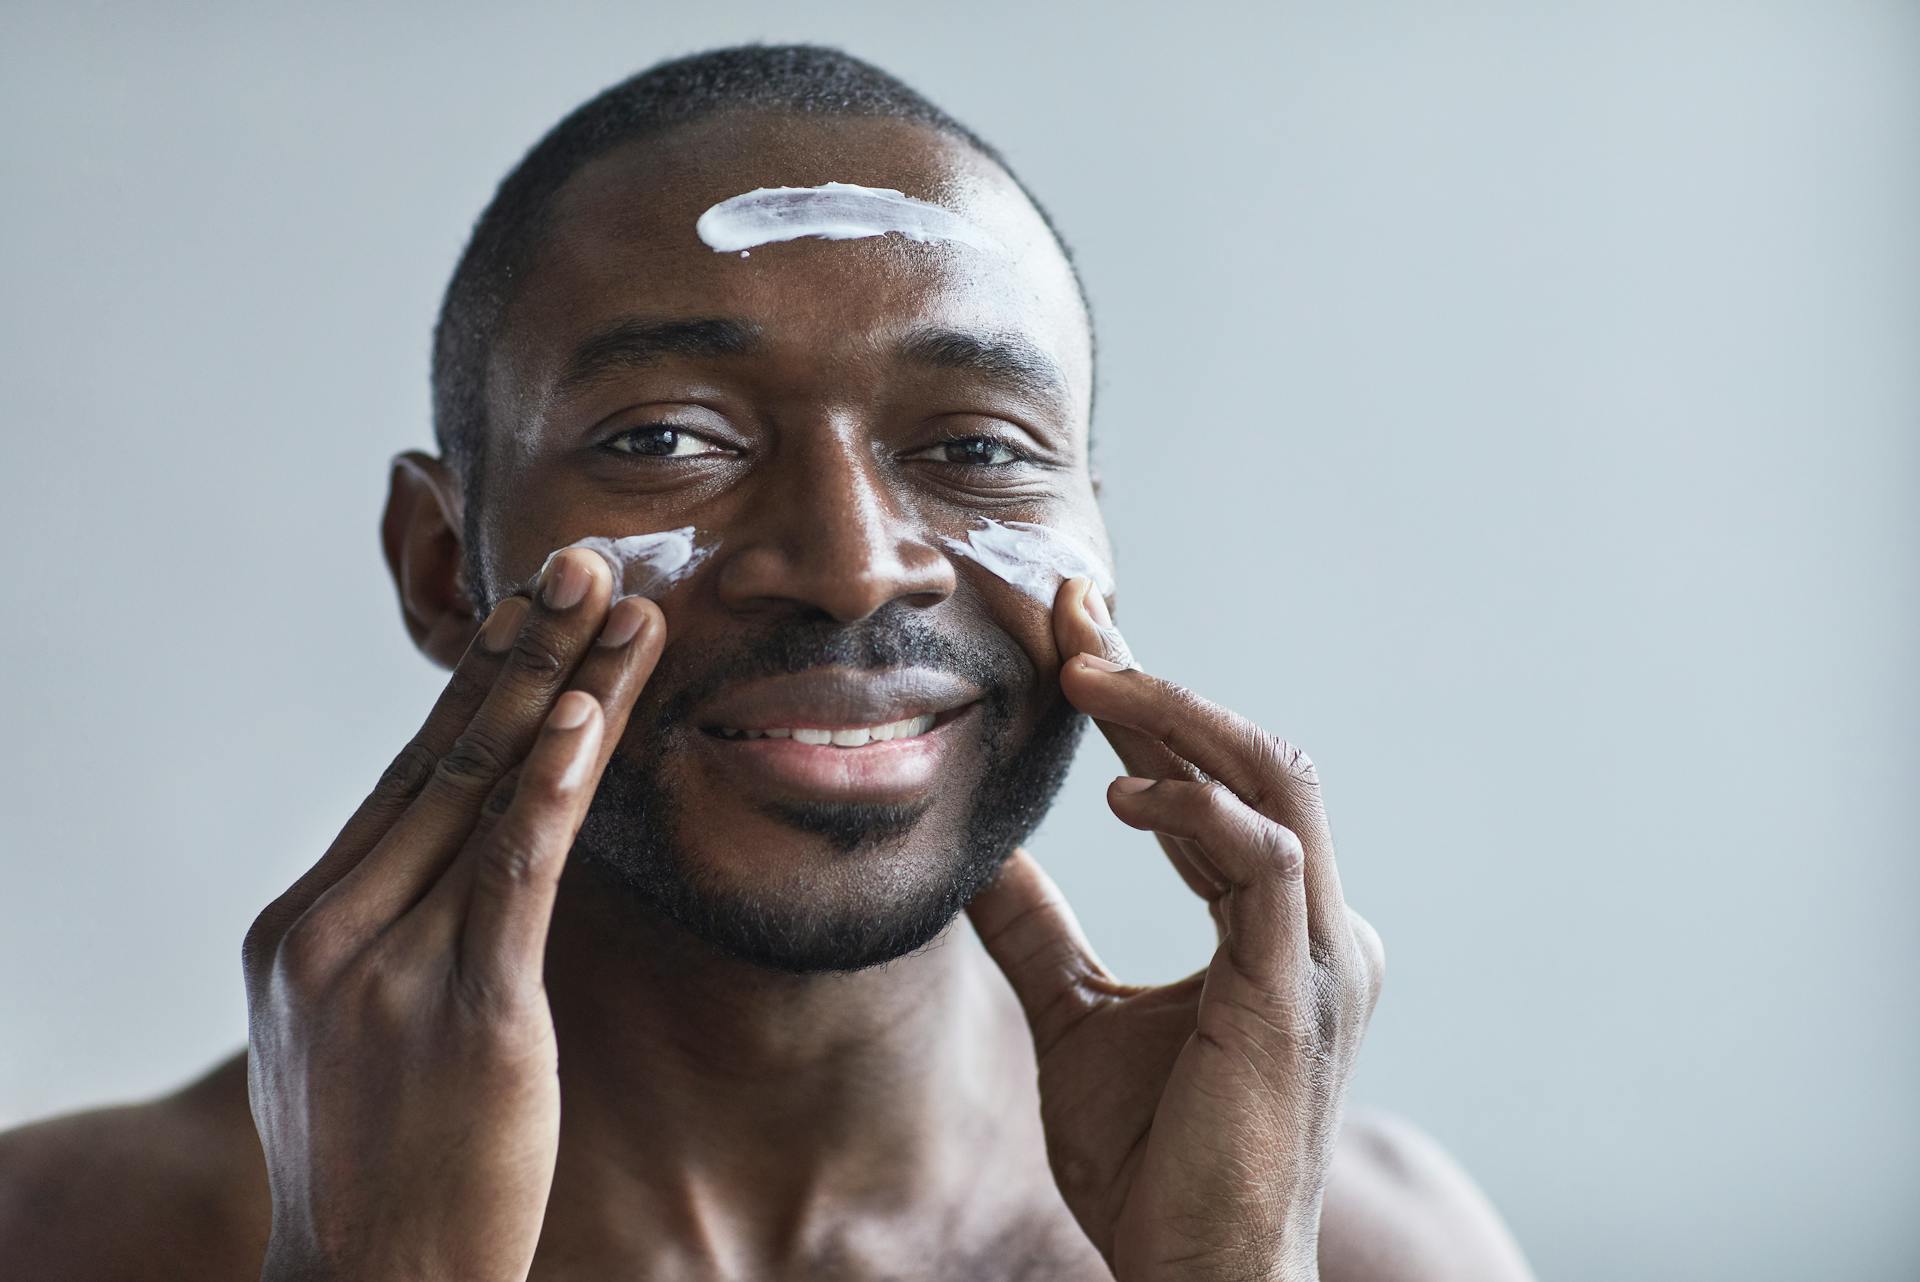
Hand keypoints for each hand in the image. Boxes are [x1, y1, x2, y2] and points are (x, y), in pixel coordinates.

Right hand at [240, 548, 662, 1281]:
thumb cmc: (381, 1163)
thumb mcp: (358, 1031)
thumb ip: (394, 935)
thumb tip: (467, 858)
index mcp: (302, 924)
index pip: (406, 776)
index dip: (480, 684)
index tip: (533, 607)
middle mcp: (328, 926)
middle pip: (442, 757)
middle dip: (521, 648)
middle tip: (579, 556)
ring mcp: (384, 965)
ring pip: (486, 790)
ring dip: (563, 685)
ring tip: (620, 601)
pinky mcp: (462, 1010)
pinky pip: (514, 871)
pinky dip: (554, 784)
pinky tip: (591, 713)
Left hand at [968, 578, 1384, 1281]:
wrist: (1196, 1274)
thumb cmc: (1152, 1164)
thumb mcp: (1072, 1019)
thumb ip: (1038, 934)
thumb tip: (982, 858)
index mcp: (1272, 925)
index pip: (1211, 783)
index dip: (1147, 704)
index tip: (1074, 638)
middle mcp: (1312, 925)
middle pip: (1249, 757)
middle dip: (1159, 679)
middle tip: (1074, 616)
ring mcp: (1316, 953)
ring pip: (1275, 781)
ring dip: (1180, 716)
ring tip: (1090, 674)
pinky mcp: (1296, 990)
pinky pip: (1265, 861)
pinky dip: (1197, 810)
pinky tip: (1122, 795)